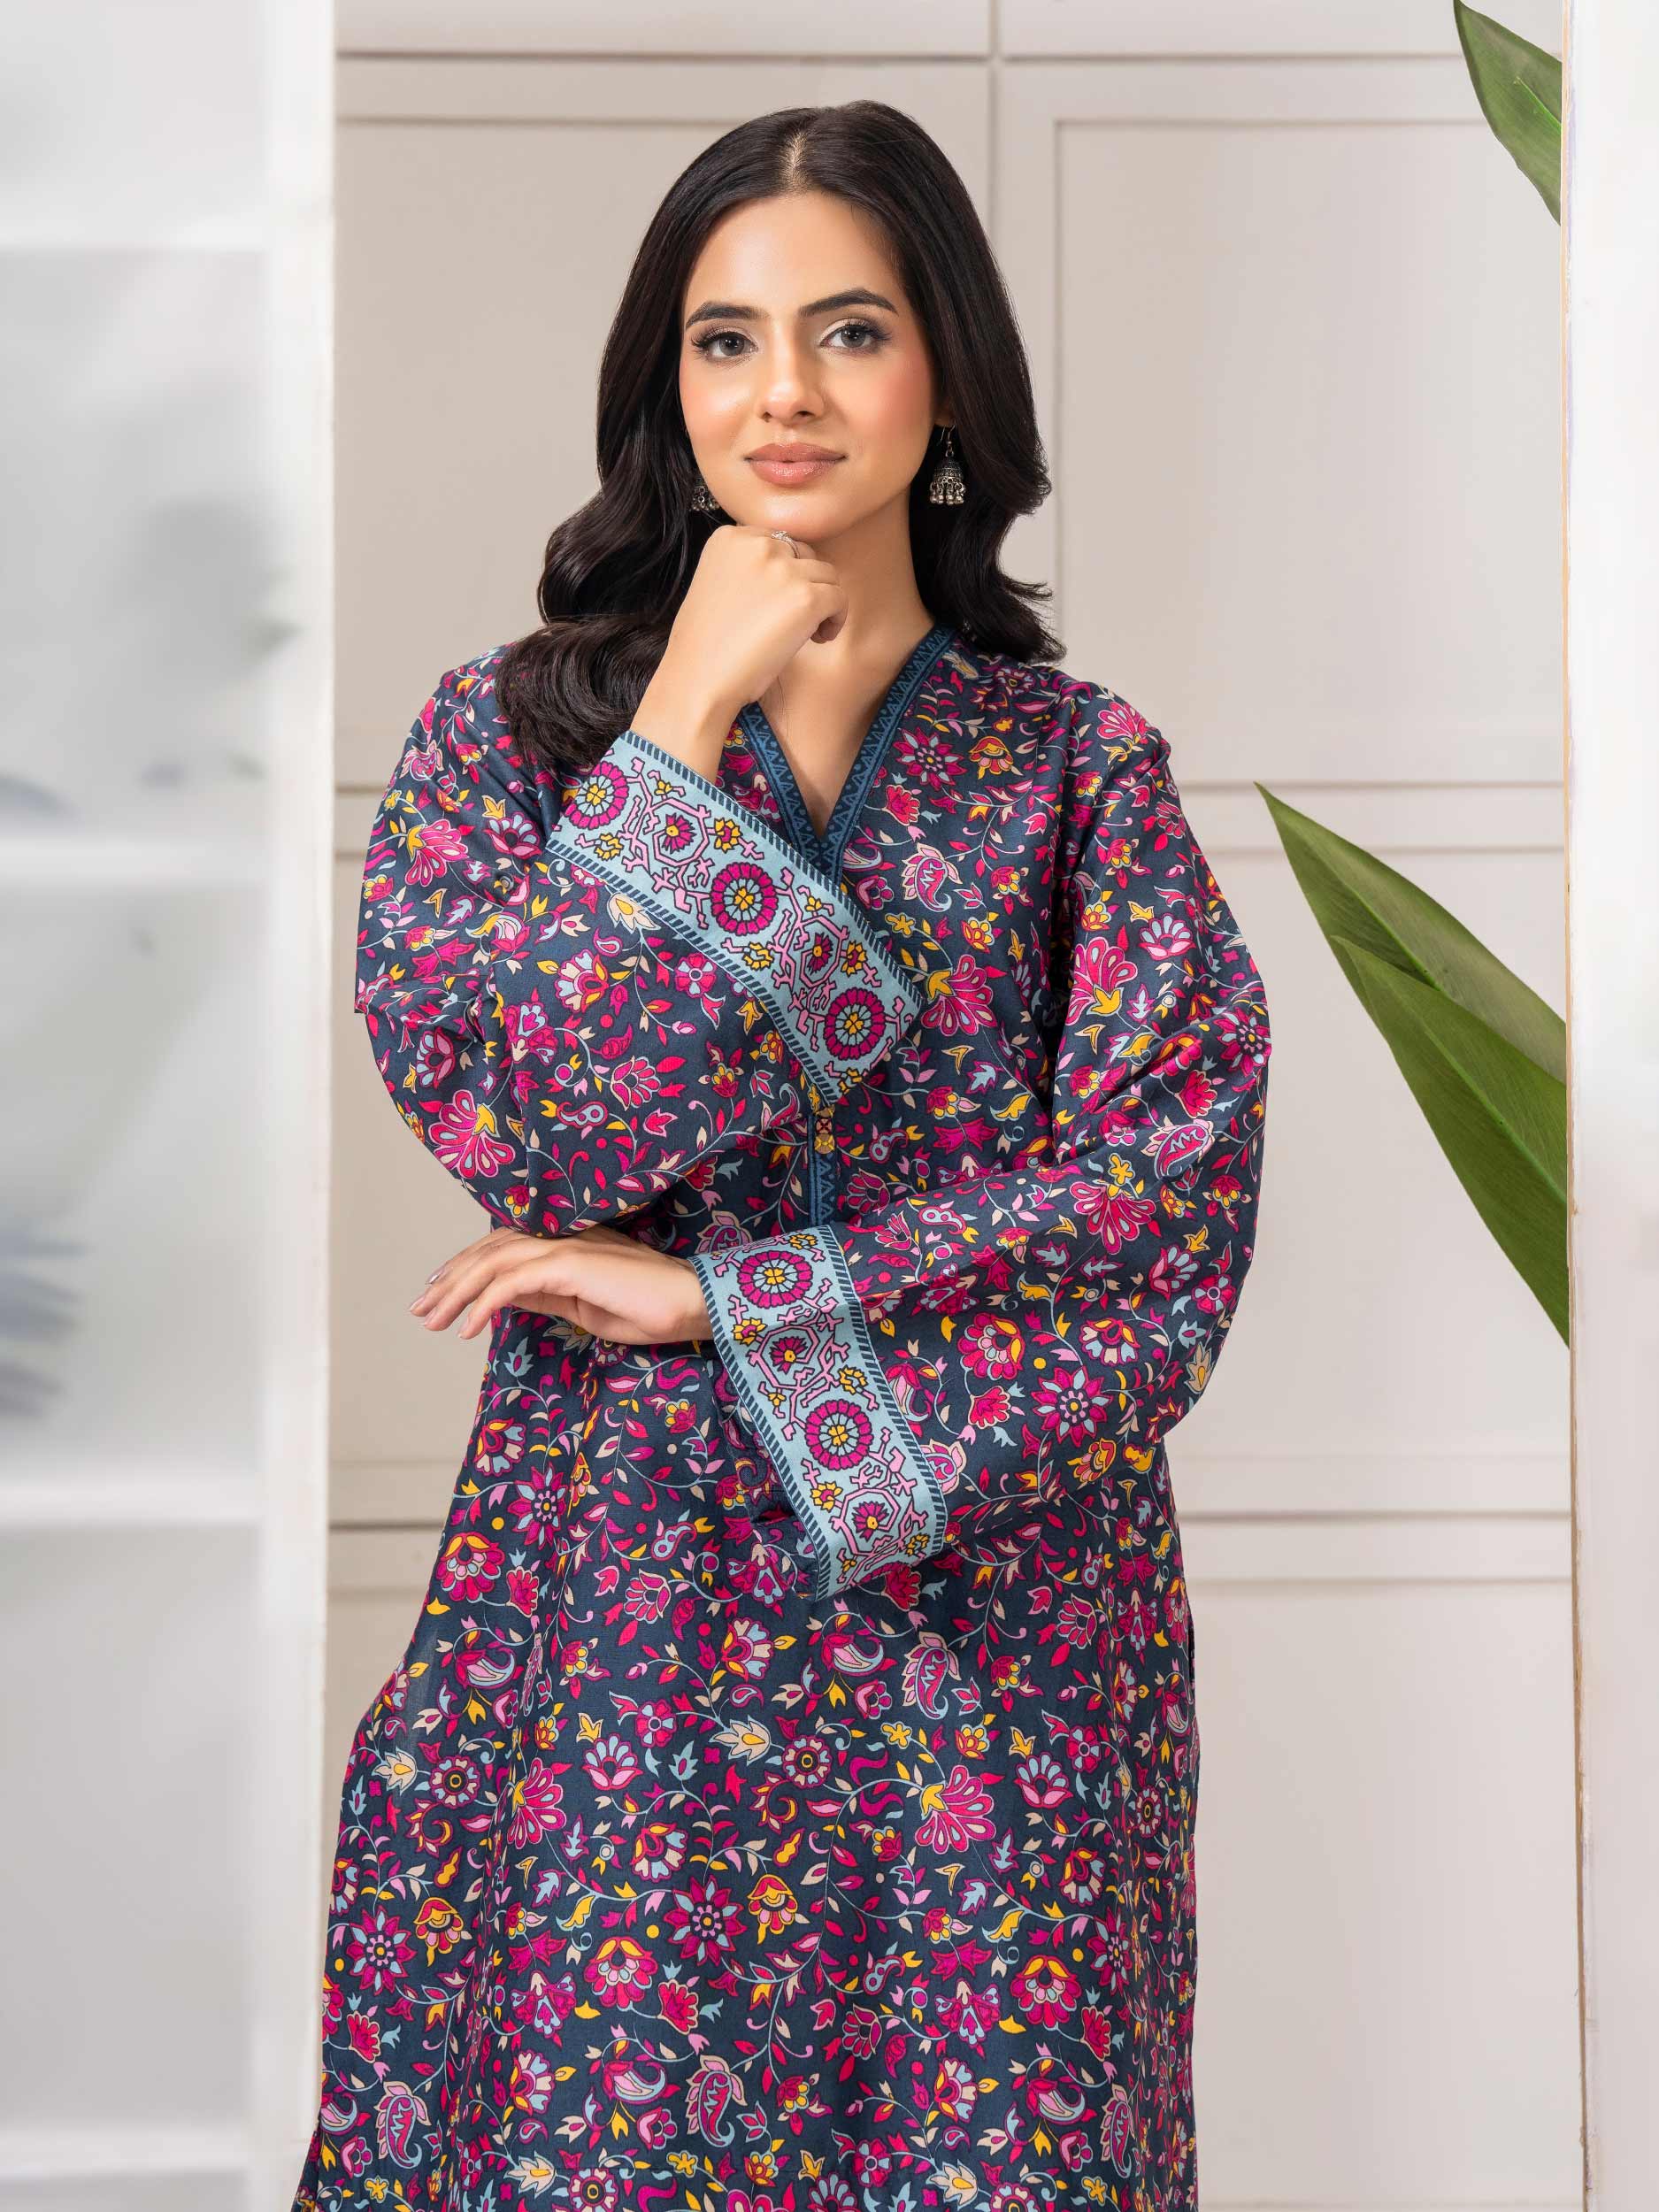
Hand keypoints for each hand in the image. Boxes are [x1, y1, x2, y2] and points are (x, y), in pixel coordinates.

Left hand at [408, 1223, 712, 1345]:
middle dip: (450, 1279)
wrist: (692, 1304)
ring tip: (433, 1320)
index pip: (501, 1246)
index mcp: (563, 1244)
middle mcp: (560, 1237)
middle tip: (420, 1309)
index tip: (439, 1292)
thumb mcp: (581, 1307)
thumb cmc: (647, 1310)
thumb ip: (543, 1295)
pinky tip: (468, 1329)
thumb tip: (502, 1298)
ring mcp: (565, 1247)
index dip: (465, 1266)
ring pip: (494, 1261)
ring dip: (457, 1292)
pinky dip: (485, 1304)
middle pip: (489, 1249)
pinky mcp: (571, 1264)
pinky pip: (514, 1282)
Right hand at [629, 525, 848, 772]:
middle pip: (805, 555)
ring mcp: (784, 569)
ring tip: (806, 633)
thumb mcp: (715, 583)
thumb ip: (748, 567)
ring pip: (827, 576)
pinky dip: (835, 620)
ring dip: (823, 603)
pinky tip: (817, 640)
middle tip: (792, 621)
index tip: (776, 604)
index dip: (785, 575)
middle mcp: (758, 544)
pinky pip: (840, 599)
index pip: (778, 543)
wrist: (699, 679)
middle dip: (805, 585)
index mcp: (731, 537)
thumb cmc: (706, 645)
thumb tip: (790, 572)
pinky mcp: (806, 597)